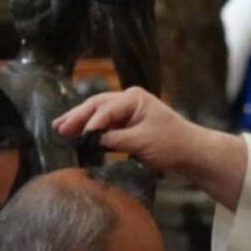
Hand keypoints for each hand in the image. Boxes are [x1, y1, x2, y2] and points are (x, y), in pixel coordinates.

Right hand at [53, 87, 246, 208]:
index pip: (104, 109)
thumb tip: (92, 140)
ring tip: (60, 127)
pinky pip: (105, 123)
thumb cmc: (171, 144)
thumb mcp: (141, 143)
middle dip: (77, 117)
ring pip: (98, 112)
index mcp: (133, 98)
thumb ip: (115, 140)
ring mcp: (129, 110)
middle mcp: (129, 99)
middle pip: (96, 105)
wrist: (192, 152)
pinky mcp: (129, 123)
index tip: (75, 136)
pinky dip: (92, 128)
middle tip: (58, 127)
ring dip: (80, 120)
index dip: (88, 123)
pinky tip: (78, 134)